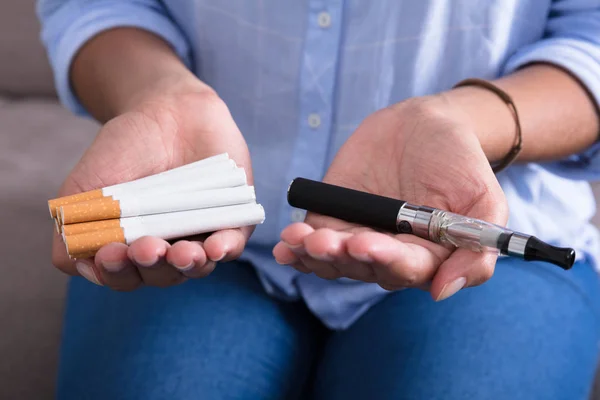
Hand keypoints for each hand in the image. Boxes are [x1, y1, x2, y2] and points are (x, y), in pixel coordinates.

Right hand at [53, 81, 252, 290]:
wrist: (167, 109)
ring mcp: (201, 236)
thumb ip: (71, 230)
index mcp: (130, 247)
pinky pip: (233, 244)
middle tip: (145, 249)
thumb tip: (78, 265)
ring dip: (187, 265)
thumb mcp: (85, 187)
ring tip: (181, 253)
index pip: (124, 275)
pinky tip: (216, 248)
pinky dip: (226, 249)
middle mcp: (167, 248)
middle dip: (152, 267)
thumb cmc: (124, 151)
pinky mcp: (232, 220)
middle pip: (161, 275)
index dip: (116, 272)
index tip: (110, 253)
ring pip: (197, 266)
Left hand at [273, 95, 508, 300]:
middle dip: (343, 256)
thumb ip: (477, 247)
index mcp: (426, 255)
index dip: (385, 260)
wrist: (423, 124)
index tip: (367, 244)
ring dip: (315, 255)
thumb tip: (442, 291)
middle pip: (362, 267)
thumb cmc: (459, 161)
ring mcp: (356, 236)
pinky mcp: (331, 218)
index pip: (405, 269)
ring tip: (301, 240)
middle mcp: (388, 253)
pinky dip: (297, 246)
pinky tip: (286, 245)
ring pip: (333, 259)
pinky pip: (311, 240)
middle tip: (327, 242)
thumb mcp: (485, 199)